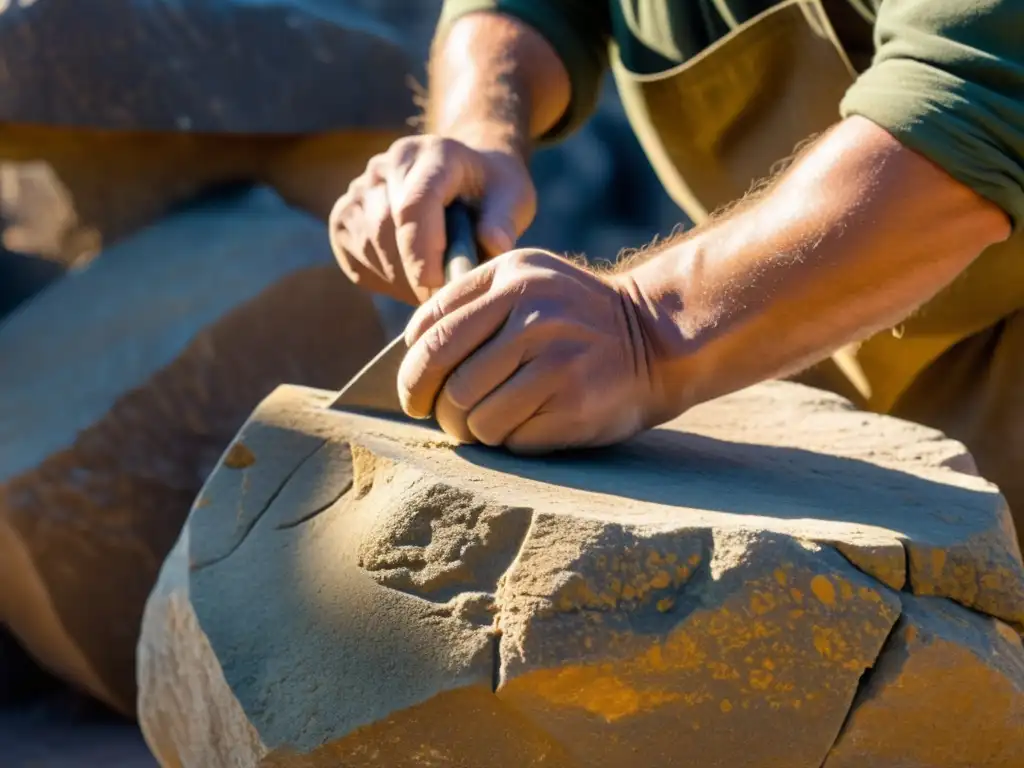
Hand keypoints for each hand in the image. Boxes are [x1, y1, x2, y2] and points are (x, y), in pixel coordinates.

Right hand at [329, 134, 535, 304]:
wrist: (463, 179)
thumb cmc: (491, 192)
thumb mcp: (513, 197)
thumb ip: (504, 219)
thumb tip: (494, 244)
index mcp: (432, 154)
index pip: (414, 204)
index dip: (421, 251)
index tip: (436, 287)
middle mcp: (388, 165)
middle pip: (385, 228)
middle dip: (413, 273)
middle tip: (443, 297)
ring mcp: (361, 188)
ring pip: (366, 244)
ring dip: (398, 278)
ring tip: (433, 284)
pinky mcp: (345, 214)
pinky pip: (353, 255)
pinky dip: (381, 277)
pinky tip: (409, 277)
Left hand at [397, 249, 661, 452]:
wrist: (657, 339)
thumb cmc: (576, 319)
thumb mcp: (528, 282)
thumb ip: (473, 303)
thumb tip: (412, 352)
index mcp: (511, 276)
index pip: (431, 329)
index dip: (411, 369)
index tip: (415, 390)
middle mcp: (532, 310)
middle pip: (443, 375)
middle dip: (428, 405)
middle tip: (435, 417)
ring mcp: (555, 357)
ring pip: (471, 414)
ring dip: (470, 429)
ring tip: (486, 424)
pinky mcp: (573, 402)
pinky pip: (509, 437)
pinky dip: (507, 440)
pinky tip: (527, 426)